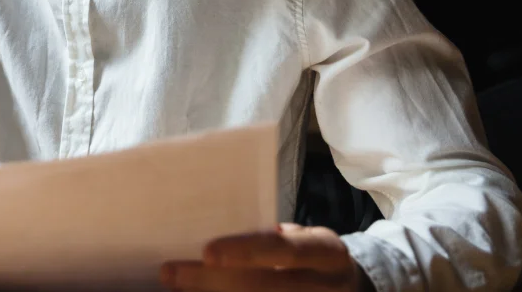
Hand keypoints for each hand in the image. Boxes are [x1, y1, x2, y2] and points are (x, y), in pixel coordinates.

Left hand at [160, 223, 373, 291]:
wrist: (350, 288)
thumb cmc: (309, 256)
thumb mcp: (301, 239)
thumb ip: (267, 239)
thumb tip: (210, 235)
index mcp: (325, 251)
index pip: (283, 249)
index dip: (246, 250)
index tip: (207, 252)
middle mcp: (325, 284)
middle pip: (265, 286)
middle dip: (213, 281)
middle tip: (172, 272)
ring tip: (178, 286)